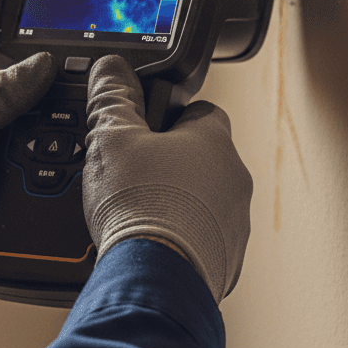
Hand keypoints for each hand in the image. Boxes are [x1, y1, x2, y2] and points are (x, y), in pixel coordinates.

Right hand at [82, 55, 252, 303]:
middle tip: (135, 176)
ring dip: (179, 204)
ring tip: (140, 214)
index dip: (169, 116)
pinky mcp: (227, 262)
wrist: (156, 277)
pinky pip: (205, 241)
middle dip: (171, 165)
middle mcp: (235, 179)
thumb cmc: (140, 205)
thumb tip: (111, 69)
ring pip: (206, 202)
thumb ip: (112, 99)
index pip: (201, 110)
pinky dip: (182, 241)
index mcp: (214, 140)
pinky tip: (152, 244)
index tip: (146, 129)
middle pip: (203, 159)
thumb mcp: (112, 138)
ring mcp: (236, 223)